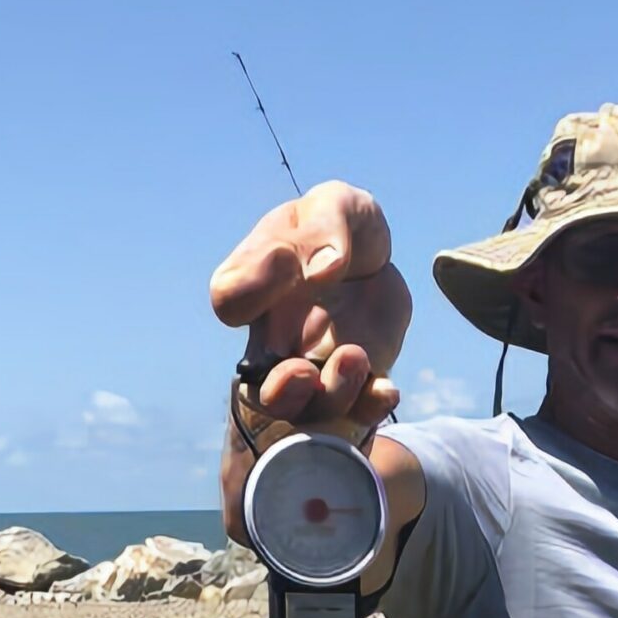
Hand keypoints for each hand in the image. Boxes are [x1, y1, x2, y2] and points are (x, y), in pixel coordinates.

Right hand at [210, 181, 411, 436]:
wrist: (375, 256)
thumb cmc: (340, 226)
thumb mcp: (335, 207)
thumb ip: (324, 229)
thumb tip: (324, 269)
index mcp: (254, 287)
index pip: (229, 299)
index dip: (249, 289)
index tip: (285, 258)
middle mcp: (276, 340)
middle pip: (262, 388)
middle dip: (281, 393)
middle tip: (302, 372)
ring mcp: (315, 367)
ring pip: (312, 409)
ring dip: (331, 394)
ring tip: (354, 356)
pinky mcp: (358, 380)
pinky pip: (359, 410)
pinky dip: (370, 406)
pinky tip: (387, 390)